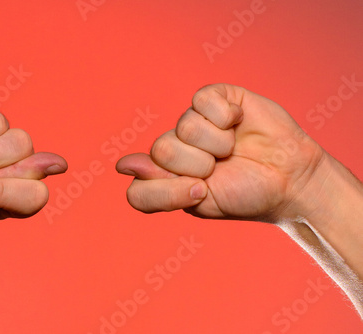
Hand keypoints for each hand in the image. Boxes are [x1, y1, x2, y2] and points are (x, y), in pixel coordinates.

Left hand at [116, 83, 324, 221]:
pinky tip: (237, 122)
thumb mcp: (201, 203)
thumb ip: (158, 190)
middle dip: (198, 164)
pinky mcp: (214, 99)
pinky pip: (202, 100)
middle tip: (220, 167)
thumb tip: (122, 165)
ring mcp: (193, 121)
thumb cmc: (245, 194)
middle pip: (161, 149)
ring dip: (217, 143)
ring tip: (232, 148)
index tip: (201, 191)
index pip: (138, 187)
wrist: (289, 180)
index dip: (167, 191)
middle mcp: (174, 147)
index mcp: (165, 177)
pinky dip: (225, 115)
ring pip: (185, 126)